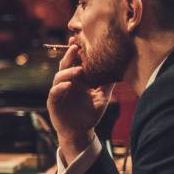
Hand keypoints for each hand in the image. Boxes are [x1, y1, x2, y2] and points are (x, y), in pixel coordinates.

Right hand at [47, 45, 113, 159]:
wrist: (80, 132)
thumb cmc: (90, 114)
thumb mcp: (102, 98)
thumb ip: (107, 84)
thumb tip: (119, 70)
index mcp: (77, 79)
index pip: (76, 62)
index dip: (77, 52)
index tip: (82, 41)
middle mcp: (67, 82)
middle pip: (65, 65)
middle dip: (69, 55)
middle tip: (76, 47)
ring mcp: (59, 91)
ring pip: (59, 77)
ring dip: (68, 72)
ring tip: (78, 70)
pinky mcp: (54, 102)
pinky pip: (54, 93)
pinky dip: (60, 88)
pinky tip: (67, 85)